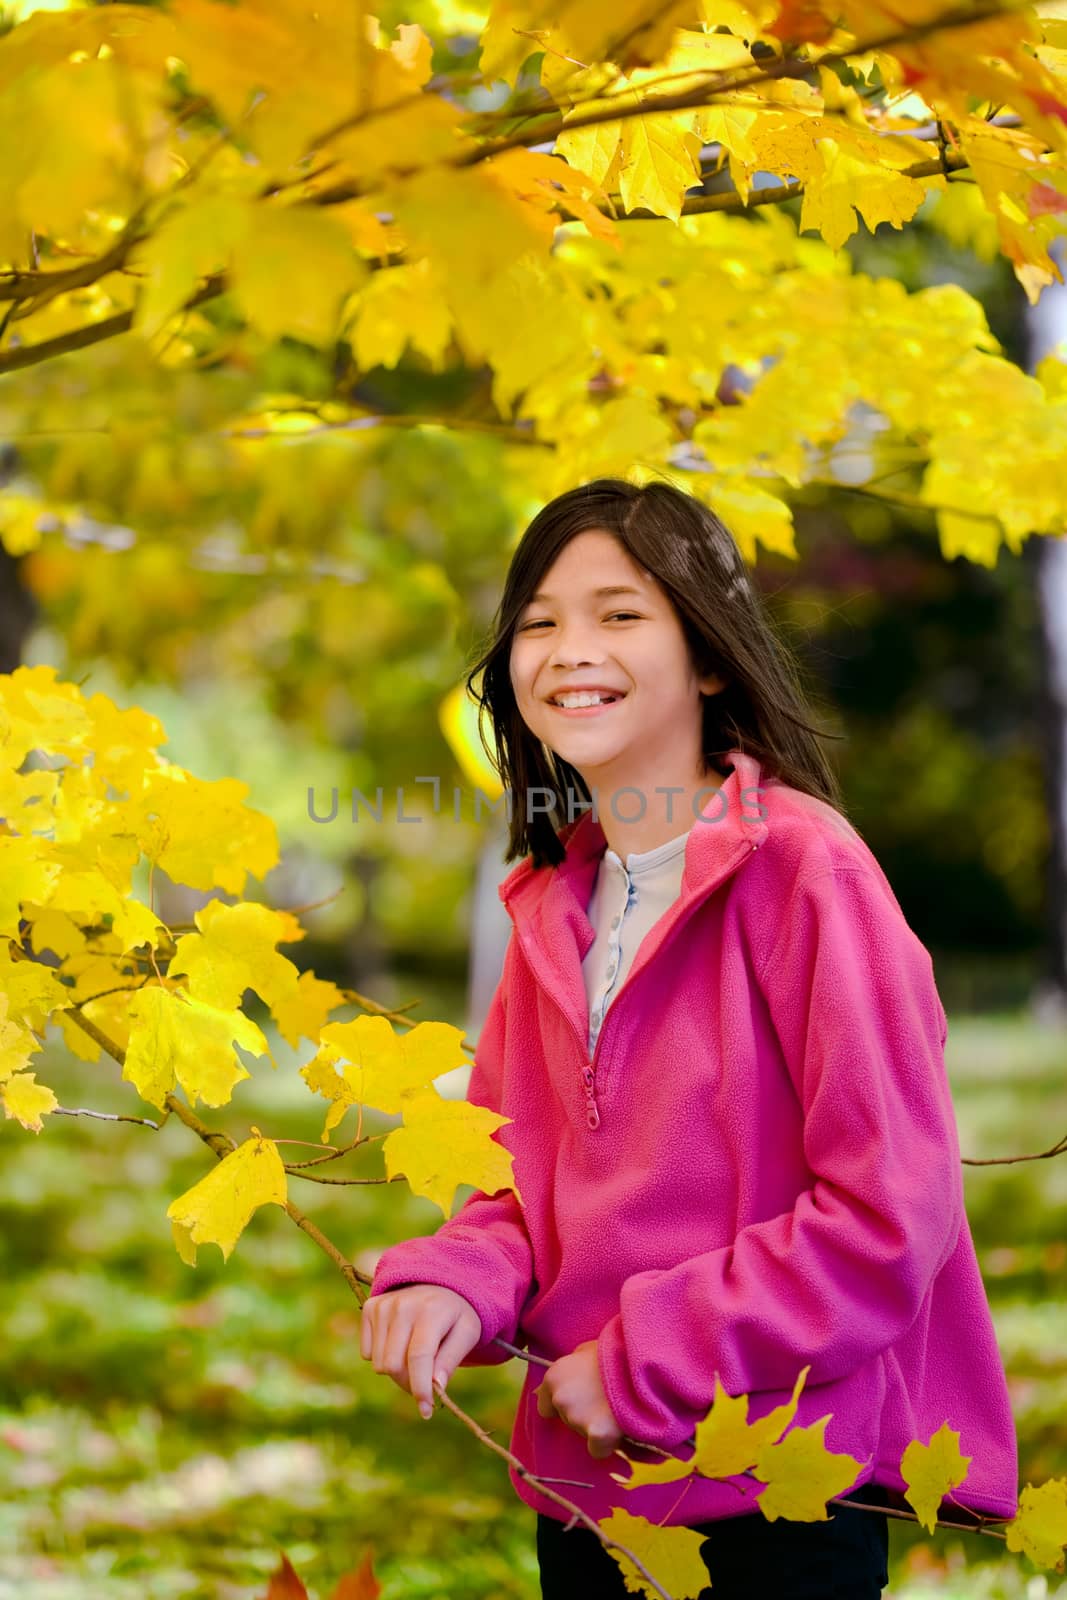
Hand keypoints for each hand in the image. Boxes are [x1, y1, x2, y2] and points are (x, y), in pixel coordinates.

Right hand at [360, 1283, 481, 1419]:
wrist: (438, 1282)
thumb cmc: (455, 1314)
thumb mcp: (467, 1333)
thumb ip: (451, 1359)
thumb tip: (436, 1387)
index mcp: (431, 1311)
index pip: (419, 1356)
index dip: (420, 1387)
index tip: (426, 1411)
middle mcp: (403, 1305)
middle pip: (393, 1365)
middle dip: (408, 1382)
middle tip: (424, 1380)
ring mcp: (384, 1305)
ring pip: (378, 1363)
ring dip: (396, 1371)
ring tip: (414, 1358)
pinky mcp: (370, 1307)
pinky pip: (366, 1353)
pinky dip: (381, 1357)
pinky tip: (399, 1343)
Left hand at [536, 1338, 623, 1459]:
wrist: (641, 1360)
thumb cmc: (615, 1351)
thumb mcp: (586, 1350)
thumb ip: (569, 1368)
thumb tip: (553, 1384)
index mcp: (554, 1376)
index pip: (545, 1406)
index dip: (564, 1405)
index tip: (581, 1400)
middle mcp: (560, 1398)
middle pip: (566, 1420)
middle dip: (583, 1415)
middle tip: (605, 1401)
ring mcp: (576, 1418)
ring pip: (583, 1433)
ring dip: (596, 1427)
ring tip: (617, 1408)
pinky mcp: (597, 1434)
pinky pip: (598, 1449)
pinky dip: (608, 1444)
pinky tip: (621, 1427)